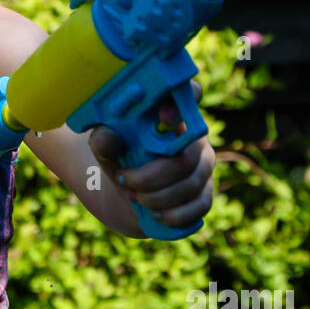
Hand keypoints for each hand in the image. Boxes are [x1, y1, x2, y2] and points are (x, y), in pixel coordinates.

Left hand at [88, 80, 215, 230]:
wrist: (130, 194)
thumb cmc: (121, 160)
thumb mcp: (108, 149)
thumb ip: (104, 141)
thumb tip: (105, 137)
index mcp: (172, 115)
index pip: (188, 94)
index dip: (181, 105)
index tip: (162, 117)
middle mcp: (194, 138)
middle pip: (186, 157)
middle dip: (152, 176)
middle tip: (125, 181)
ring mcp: (204, 166)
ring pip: (190, 184)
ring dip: (157, 197)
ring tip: (133, 197)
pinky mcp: (205, 193)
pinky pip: (200, 206)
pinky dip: (174, 214)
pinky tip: (156, 214)